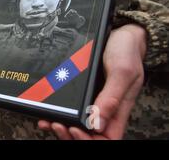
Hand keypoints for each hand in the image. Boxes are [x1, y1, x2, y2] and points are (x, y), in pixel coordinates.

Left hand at [38, 24, 146, 139]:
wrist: (120, 34)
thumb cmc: (126, 52)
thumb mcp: (122, 72)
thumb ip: (111, 98)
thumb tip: (97, 123)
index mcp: (118, 110)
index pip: (106, 138)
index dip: (88, 139)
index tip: (74, 128)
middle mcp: (105, 109)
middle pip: (88, 135)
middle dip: (70, 135)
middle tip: (57, 125)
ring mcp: (93, 102)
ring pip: (77, 124)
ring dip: (62, 127)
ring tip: (49, 121)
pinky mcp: (83, 93)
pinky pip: (70, 109)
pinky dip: (58, 114)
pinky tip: (47, 112)